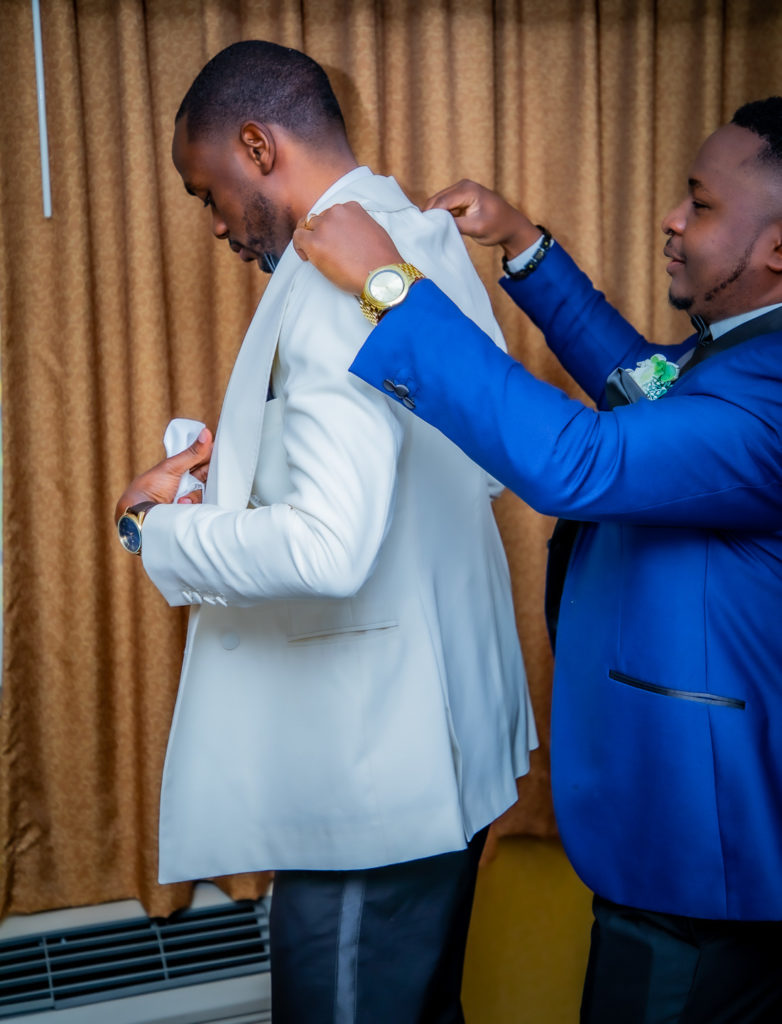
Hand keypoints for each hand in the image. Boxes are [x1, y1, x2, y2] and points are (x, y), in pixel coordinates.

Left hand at [114, 426, 212, 522]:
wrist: (141, 513)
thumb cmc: (149, 488)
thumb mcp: (172, 467)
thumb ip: (192, 453)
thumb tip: (205, 434)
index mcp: (180, 466)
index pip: (201, 457)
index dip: (209, 455)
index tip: (216, 453)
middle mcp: (187, 480)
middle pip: (207, 474)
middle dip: (205, 475)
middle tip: (196, 478)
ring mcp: (191, 495)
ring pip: (207, 490)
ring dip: (195, 493)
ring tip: (182, 497)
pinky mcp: (193, 508)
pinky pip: (204, 503)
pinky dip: (193, 503)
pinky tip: (181, 504)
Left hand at [292, 202, 402, 294]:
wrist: (382, 276)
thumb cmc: (381, 260)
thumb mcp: (373, 231)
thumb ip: (358, 225)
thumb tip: (348, 233)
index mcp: (351, 207)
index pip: (333, 213)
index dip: (330, 227)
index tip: (333, 241)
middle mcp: (336, 212)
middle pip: (319, 220)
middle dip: (321, 234)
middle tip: (326, 252)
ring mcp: (325, 226)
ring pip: (307, 227)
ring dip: (310, 240)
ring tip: (316, 257)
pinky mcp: (315, 242)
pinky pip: (297, 238)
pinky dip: (299, 247)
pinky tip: (307, 258)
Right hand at [424, 179, 539, 258]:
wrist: (511, 226)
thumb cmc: (499, 227)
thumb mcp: (477, 228)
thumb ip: (457, 225)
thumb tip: (437, 224)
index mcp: (468, 190)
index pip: (442, 201)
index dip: (431, 215)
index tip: (424, 230)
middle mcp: (463, 186)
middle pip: (437, 200)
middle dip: (430, 215)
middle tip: (423, 232)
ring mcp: (461, 191)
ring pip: (439, 203)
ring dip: (435, 216)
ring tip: (429, 231)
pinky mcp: (460, 198)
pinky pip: (445, 206)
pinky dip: (440, 216)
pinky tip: (438, 227)